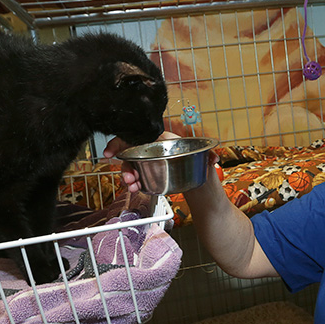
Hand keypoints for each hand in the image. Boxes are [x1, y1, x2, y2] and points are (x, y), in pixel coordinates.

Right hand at [103, 131, 219, 193]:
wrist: (199, 180)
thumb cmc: (197, 162)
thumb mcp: (203, 156)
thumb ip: (208, 155)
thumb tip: (214, 157)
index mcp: (162, 139)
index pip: (138, 135)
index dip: (120, 141)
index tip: (110, 152)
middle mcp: (153, 148)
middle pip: (130, 152)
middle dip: (125, 165)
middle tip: (130, 178)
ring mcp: (148, 161)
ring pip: (131, 165)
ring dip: (128, 176)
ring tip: (133, 185)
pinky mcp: (148, 173)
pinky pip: (135, 175)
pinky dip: (132, 182)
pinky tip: (135, 188)